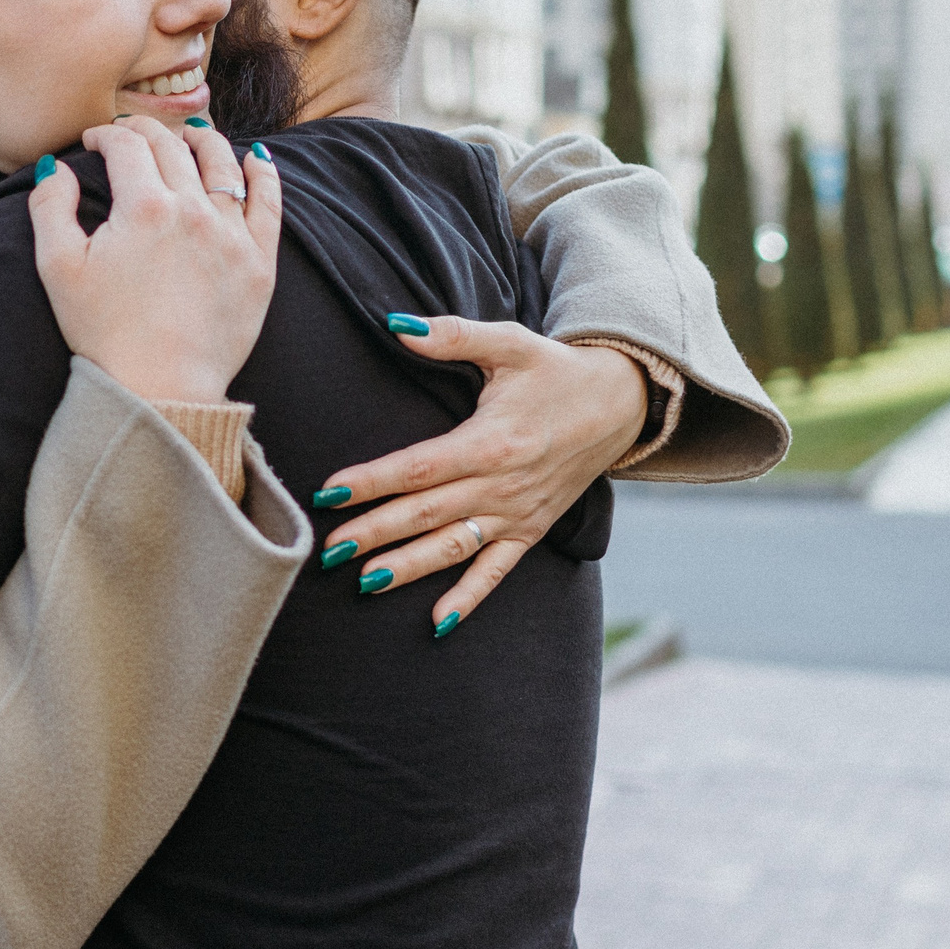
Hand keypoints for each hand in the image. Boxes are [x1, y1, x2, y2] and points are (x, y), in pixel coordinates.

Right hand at [28, 116, 281, 402]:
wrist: (161, 389)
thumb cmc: (104, 333)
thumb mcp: (58, 269)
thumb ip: (50, 208)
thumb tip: (56, 167)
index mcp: (142, 206)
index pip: (126, 145)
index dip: (106, 135)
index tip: (95, 142)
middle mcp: (191, 210)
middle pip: (171, 147)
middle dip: (147, 131)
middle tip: (132, 134)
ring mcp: (230, 234)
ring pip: (222, 164)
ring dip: (203, 141)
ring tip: (192, 135)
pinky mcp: (258, 262)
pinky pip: (268, 202)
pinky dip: (263, 173)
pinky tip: (256, 159)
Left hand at [317, 320, 645, 630]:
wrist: (620, 404)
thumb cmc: (556, 372)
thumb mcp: (509, 343)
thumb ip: (453, 335)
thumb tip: (398, 325)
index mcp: (490, 441)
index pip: (419, 466)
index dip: (373, 480)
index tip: (330, 491)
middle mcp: (502, 485)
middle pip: (426, 513)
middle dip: (374, 532)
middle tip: (328, 550)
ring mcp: (517, 514)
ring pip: (453, 547)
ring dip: (409, 567)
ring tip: (365, 583)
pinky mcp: (531, 530)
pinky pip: (497, 571)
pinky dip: (469, 598)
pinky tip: (437, 623)